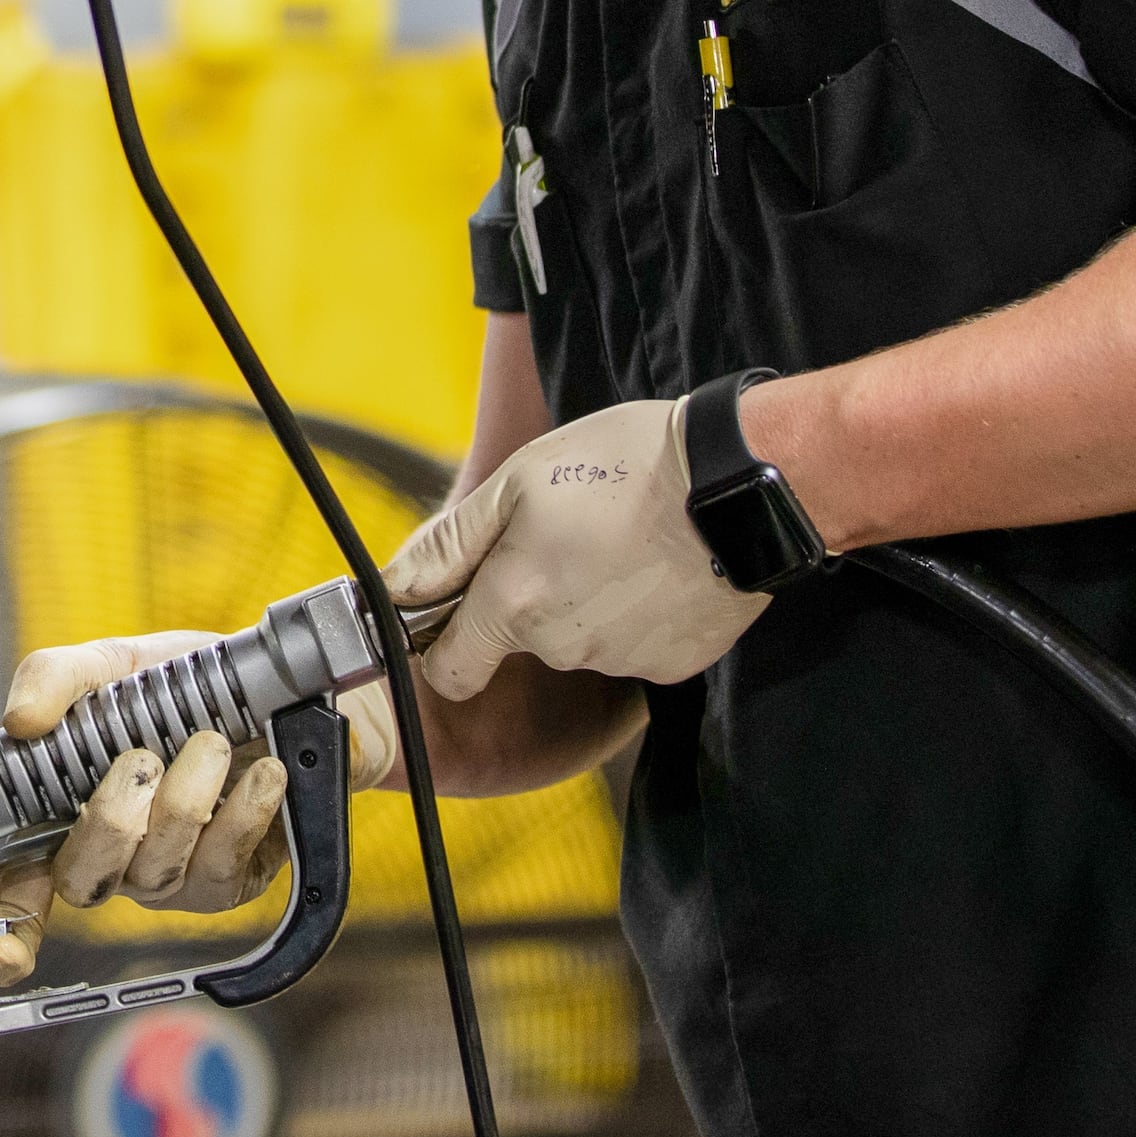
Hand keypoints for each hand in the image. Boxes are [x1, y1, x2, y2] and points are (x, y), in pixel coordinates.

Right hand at [0, 628, 397, 986]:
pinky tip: (262, 774)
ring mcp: (170, 877)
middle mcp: (112, 856)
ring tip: (212, 744)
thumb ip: (59, 678)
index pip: (16, 884)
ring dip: (186, 801)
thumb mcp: (116, 663)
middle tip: (142, 758)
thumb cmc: (188, 684)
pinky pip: (222, 871)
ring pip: (157, 873)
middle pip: (83, 881)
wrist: (284, 689)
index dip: (4, 926)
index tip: (0, 954)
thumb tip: (19, 720)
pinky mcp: (229, 882)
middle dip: (110, 821)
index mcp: (64, 808)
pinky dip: (243, 813)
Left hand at [386, 397, 766, 702]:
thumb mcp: (517, 482)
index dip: (444, 640)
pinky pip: (634, 646)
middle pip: (520, 645)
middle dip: (525, 602)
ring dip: (585, 602)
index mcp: (514, 606)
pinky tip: (655, 566)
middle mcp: (563, 648)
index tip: (460, 603)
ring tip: (619, 541)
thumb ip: (449, 545)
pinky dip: (636, 614)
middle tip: (562, 537)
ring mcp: (623, 661)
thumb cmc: (625, 465)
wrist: (739, 480)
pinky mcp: (674, 664)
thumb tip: (396, 588)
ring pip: (579, 642)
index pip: (448, 671)